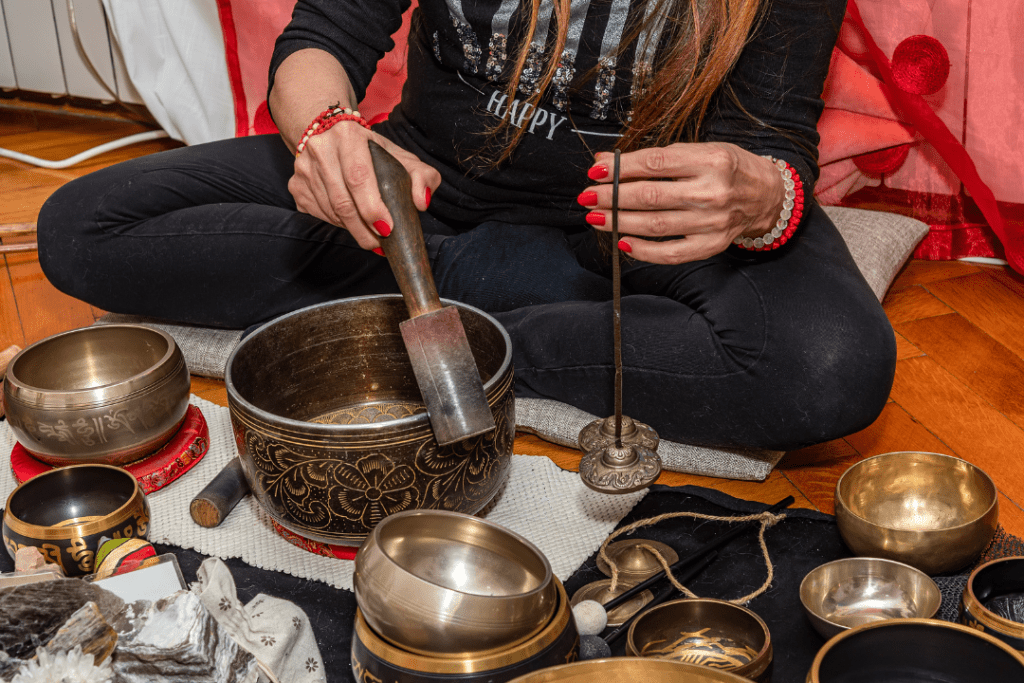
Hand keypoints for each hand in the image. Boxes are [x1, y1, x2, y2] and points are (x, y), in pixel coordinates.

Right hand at [288, 121, 440, 250]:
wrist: (331, 135)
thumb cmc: (371, 151)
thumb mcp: (401, 157)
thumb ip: (422, 177)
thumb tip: (421, 202)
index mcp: (348, 136)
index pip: (359, 177)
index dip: (372, 207)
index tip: (386, 228)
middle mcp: (321, 148)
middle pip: (342, 201)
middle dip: (364, 229)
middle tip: (380, 243)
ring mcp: (304, 167)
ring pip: (330, 212)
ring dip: (352, 229)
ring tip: (369, 232)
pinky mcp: (296, 185)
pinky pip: (318, 214)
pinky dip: (337, 224)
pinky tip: (351, 221)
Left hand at [578, 142, 784, 263]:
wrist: (766, 194)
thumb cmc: (727, 168)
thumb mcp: (699, 150)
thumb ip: (657, 157)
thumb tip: (606, 161)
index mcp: (711, 161)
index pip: (655, 165)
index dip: (620, 168)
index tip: (595, 170)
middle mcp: (713, 192)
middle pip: (650, 197)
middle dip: (612, 197)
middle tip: (587, 196)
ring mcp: (712, 223)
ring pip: (655, 225)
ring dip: (619, 222)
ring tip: (596, 216)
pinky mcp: (711, 245)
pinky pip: (670, 253)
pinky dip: (643, 250)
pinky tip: (622, 241)